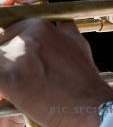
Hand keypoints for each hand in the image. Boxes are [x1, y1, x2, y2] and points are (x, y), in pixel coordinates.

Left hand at [0, 0, 112, 126]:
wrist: (89, 102)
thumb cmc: (83, 75)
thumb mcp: (77, 41)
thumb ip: (63, 28)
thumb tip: (58, 23)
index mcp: (40, 24)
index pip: (9, 30)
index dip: (11, 46)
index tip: (20, 60)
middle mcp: (27, 35)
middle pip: (0, 44)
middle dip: (7, 59)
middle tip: (24, 73)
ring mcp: (17, 55)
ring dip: (5, 70)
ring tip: (23, 83)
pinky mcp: (8, 78)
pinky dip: (3, 84)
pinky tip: (13, 90)